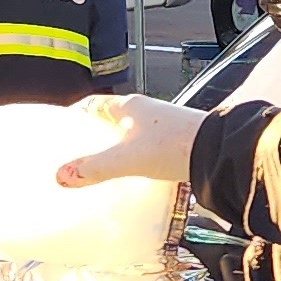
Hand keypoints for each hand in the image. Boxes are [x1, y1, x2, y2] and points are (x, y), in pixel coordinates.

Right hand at [54, 95, 204, 187]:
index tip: (63, 125)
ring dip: (117, 146)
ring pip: (131, 133)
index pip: (95, 104)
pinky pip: (148, 148)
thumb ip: (95, 168)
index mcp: (130, 106)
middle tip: (79, 151)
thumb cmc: (175, 146)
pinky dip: (136, 158)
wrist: (218, 152)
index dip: (77, 113)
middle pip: (113, 119)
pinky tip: (133, 173)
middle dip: (96, 133)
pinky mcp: (176, 143)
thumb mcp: (127, 159)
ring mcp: (163, 126)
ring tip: (102, 166)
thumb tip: (62, 176)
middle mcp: (147, 111)